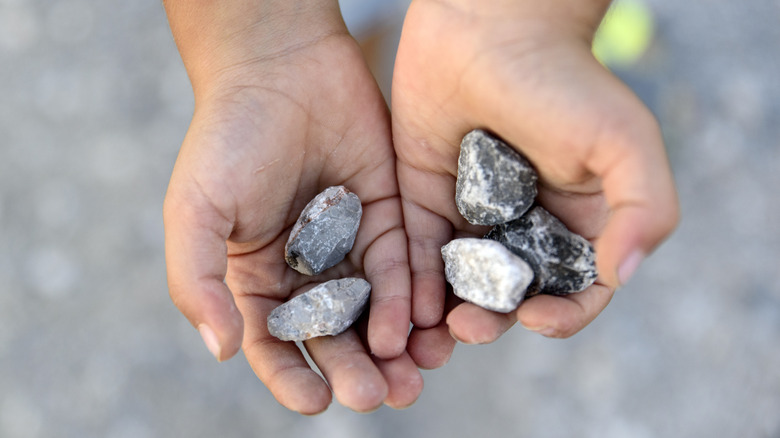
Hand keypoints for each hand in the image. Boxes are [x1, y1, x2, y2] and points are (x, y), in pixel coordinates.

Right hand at [163, 1, 417, 413]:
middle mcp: (308, 269)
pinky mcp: (391, 213)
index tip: (317, 400)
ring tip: (412, 376)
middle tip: (380, 395)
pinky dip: (414, 293)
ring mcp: (351, 243)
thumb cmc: (227, 138)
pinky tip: (423, 319)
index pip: (275, 343)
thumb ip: (197, 282)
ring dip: (397, 346)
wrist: (281, 65)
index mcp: (258, 277)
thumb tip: (222, 350)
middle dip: (358, 370)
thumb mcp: (195, 210)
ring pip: (377, 309)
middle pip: (336, 335)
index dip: (292, 377)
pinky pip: (405, 262)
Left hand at [391, 0, 678, 363]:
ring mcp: (471, 217)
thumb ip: (644, 211)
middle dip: (491, 322)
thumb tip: (621, 275)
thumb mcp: (625, 143)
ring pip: (458, 286)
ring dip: (446, 318)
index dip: (560, 317)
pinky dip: (412, 285)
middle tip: (468, 329)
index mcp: (576, 224)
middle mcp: (523, 228)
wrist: (490, 27)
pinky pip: (416, 254)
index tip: (534, 318)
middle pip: (509, 297)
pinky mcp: (423, 201)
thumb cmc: (565, 81)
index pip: (573, 292)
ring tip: (429, 336)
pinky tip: (406, 306)